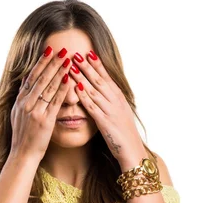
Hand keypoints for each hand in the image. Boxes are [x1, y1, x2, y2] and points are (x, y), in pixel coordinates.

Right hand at [9, 46, 72, 159]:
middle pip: (41, 78)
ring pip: (48, 87)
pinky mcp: (45, 121)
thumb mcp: (17, 114)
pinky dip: (62, 89)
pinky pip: (55, 102)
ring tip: (68, 59)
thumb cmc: (23, 137)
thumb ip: (22, 98)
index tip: (49, 50)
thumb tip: (24, 81)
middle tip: (62, 49)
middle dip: (52, 62)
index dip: (41, 62)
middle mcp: (26, 104)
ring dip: (59, 71)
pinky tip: (69, 79)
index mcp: (20, 101)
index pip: (31, 77)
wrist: (22, 155)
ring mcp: (35, 112)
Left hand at [69, 51, 145, 166]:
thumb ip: (112, 103)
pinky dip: (84, 96)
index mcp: (118, 97)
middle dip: (87, 66)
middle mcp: (115, 101)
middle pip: (99, 79)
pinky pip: (92, 106)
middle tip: (75, 53)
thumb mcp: (120, 114)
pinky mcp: (104, 122)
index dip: (97, 64)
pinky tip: (76, 89)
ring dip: (82, 77)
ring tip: (71, 66)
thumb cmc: (125, 135)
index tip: (88, 52)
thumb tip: (105, 94)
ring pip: (94, 90)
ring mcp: (110, 110)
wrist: (132, 150)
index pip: (106, 77)